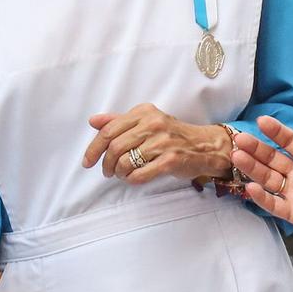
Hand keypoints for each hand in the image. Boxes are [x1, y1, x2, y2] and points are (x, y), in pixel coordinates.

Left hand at [83, 104, 230, 184]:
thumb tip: (93, 121)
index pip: (109, 130)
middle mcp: (153, 123)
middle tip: (107, 172)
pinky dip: (132, 179)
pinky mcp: (171, 160)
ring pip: (125, 161)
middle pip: (115, 147)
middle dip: (106, 164)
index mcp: (144, 112)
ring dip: (119, 173)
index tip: (88, 161)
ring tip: (122, 174)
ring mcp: (163, 142)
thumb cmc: (171, 135)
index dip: (94, 148)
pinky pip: (140, 174)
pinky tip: (134, 178)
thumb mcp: (146, 121)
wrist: (204, 146)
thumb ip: (119, 121)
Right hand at [233, 117, 292, 261]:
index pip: (289, 141)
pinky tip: (250, 187)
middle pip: (272, 158)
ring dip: (252, 168)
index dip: (276, 132)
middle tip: (241, 139)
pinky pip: (274, 204)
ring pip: (268, 178)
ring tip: (237, 157)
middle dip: (256, 149)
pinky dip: (262, 197)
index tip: (262, 121)